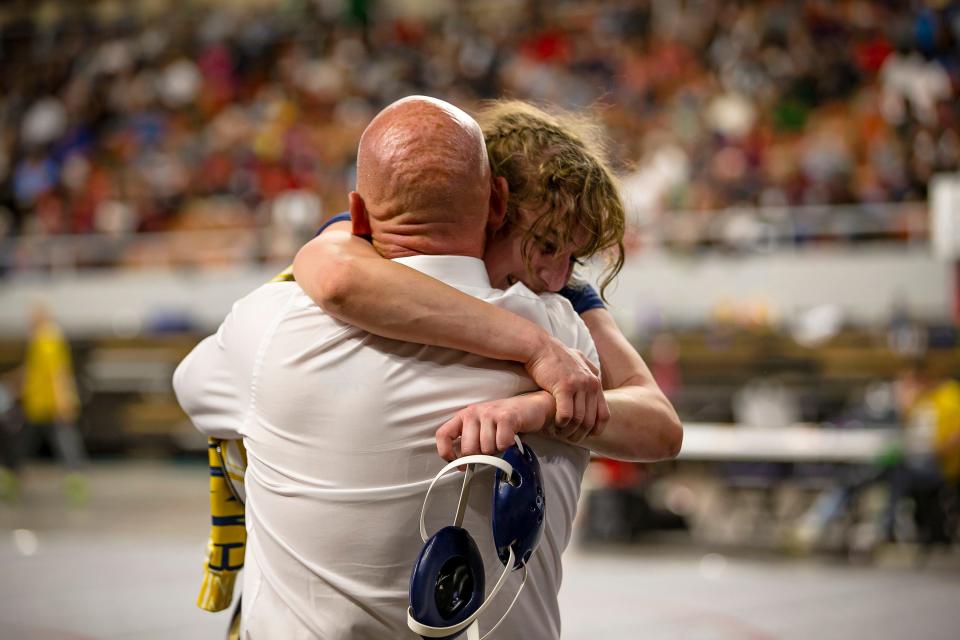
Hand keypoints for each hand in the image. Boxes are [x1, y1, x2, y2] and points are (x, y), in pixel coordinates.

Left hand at [436, 394, 552, 461]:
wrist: (531, 406)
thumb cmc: (505, 420)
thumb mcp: (482, 427)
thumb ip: (471, 440)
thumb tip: (463, 464)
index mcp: (464, 416)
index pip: (443, 434)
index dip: (446, 453)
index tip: (458, 464)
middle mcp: (473, 412)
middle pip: (467, 449)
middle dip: (480, 457)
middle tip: (490, 451)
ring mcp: (489, 413)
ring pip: (486, 449)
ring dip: (496, 451)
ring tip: (501, 440)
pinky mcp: (505, 417)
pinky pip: (501, 444)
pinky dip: (507, 446)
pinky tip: (510, 438)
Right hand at [525, 336, 608, 437]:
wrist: (539, 346)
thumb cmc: (555, 355)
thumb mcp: (579, 361)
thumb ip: (590, 372)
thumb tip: (597, 380)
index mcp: (595, 380)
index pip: (604, 414)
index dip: (596, 429)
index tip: (587, 436)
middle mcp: (591, 384)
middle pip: (590, 420)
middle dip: (580, 434)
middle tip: (570, 439)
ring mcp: (579, 385)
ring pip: (579, 420)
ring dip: (569, 431)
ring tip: (560, 433)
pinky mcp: (564, 387)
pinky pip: (567, 415)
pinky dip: (561, 424)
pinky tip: (555, 423)